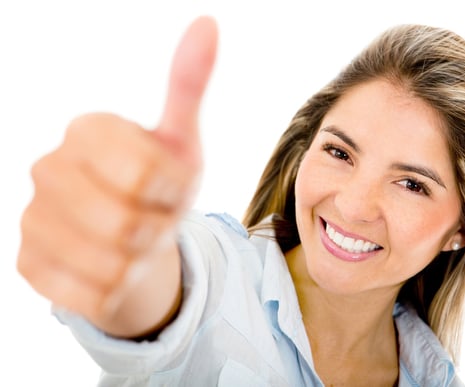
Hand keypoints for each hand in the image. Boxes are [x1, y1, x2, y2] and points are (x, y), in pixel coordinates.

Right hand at [17, 16, 217, 336]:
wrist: (128, 238)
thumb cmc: (157, 187)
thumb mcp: (180, 140)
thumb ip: (188, 85)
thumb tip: (209, 24)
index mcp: (87, 129)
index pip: (147, 173)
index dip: (175, 192)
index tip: (171, 188)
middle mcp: (46, 167)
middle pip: (128, 223)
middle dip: (159, 230)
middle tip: (155, 220)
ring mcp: (31, 218)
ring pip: (111, 266)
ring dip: (141, 263)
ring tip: (136, 244)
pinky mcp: (28, 264)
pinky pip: (93, 295)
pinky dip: (119, 289)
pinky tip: (113, 269)